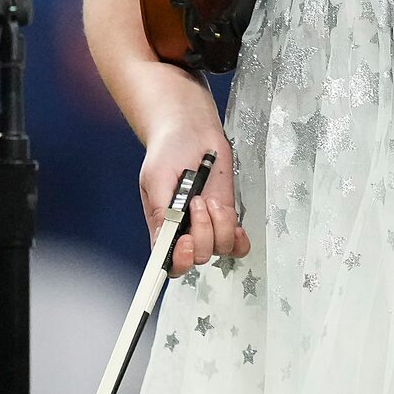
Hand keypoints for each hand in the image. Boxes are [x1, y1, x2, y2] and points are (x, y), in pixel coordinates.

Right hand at [132, 67, 247, 275]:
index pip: (168, 263)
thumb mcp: (156, 179)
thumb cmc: (168, 151)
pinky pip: (237, 242)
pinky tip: (232, 218)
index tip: (185, 242)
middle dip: (202, 231)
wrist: (191, 130)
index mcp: (162, 228)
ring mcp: (208, 225)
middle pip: (198, 257)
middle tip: (197, 201)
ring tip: (210, 197)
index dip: (179, 261)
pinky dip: (238, 235)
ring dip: (219, 224)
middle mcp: (185, 232)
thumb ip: (160, 211)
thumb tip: (164, 241)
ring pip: (219, 248)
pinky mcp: (226, 215)